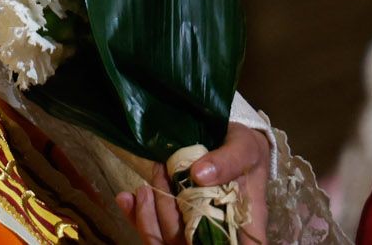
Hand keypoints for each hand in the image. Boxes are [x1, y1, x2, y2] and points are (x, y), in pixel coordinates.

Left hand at [115, 124, 268, 244]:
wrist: (229, 137)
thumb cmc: (245, 149)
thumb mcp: (244, 148)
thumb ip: (228, 161)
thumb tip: (199, 175)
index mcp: (244, 223)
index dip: (209, 243)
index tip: (192, 224)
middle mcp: (219, 230)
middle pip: (189, 243)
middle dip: (167, 215)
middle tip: (160, 177)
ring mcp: (195, 225)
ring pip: (167, 239)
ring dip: (149, 215)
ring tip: (145, 187)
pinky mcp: (175, 216)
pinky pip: (153, 228)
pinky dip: (136, 215)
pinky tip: (126, 199)